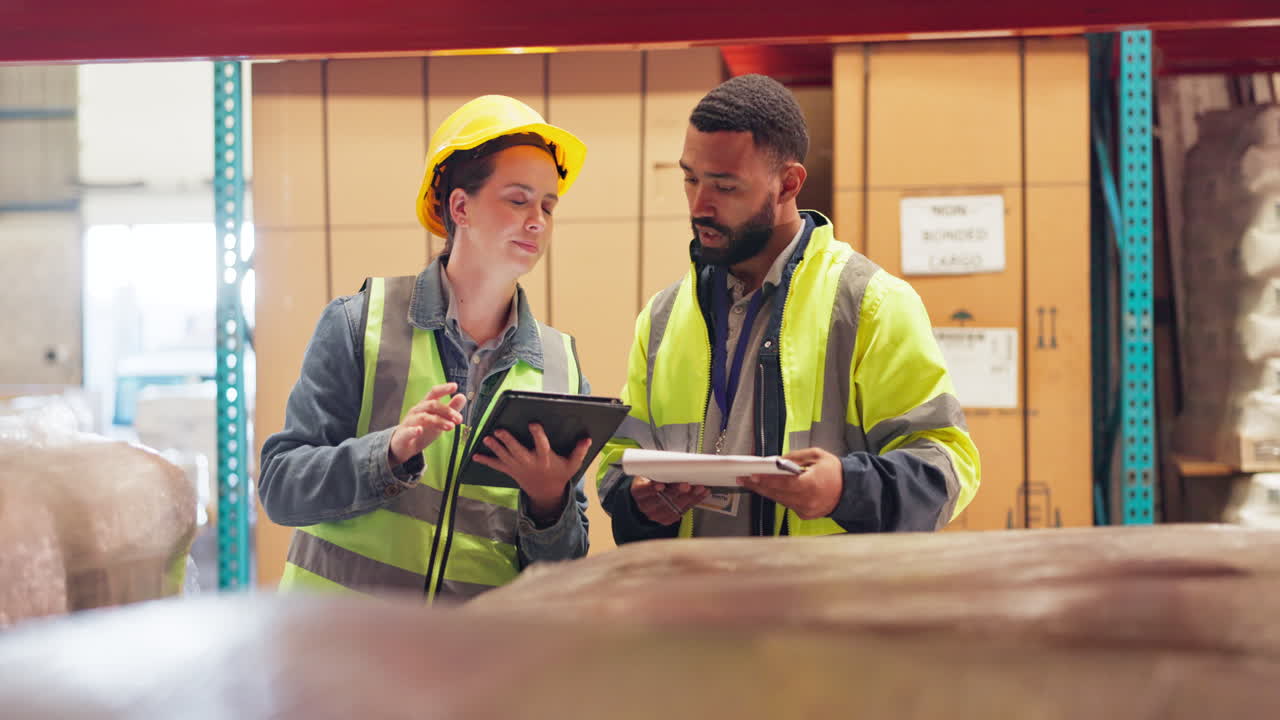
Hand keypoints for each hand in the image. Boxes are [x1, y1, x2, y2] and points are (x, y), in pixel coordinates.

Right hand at [389, 383, 466, 466]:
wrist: (402, 446)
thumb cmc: (422, 429)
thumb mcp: (438, 419)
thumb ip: (450, 409)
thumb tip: (462, 396)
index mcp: (425, 405)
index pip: (434, 393)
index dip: (443, 388)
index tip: (455, 386)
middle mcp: (417, 411)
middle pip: (431, 405)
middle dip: (447, 410)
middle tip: (459, 419)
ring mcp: (409, 422)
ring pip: (423, 418)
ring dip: (438, 421)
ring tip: (451, 427)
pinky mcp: (403, 435)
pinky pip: (407, 431)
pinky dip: (413, 430)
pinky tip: (419, 430)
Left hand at [472, 423, 591, 519]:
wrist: (546, 493)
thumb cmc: (559, 474)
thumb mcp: (572, 465)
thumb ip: (579, 452)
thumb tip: (587, 438)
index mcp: (545, 459)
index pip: (542, 445)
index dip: (538, 435)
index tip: (534, 423)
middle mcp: (530, 463)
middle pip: (518, 451)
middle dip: (508, 441)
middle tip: (499, 430)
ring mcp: (518, 467)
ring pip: (505, 456)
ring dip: (495, 447)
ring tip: (487, 437)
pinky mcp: (510, 470)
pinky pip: (497, 466)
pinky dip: (486, 461)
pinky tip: (474, 456)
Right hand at [630, 477, 709, 525]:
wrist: (646, 498)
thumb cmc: (649, 481)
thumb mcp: (649, 473)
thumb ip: (658, 470)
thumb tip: (675, 463)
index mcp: (638, 491)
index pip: (643, 490)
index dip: (651, 488)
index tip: (660, 485)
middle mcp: (645, 505)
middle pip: (662, 499)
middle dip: (676, 491)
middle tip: (686, 485)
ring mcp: (656, 514)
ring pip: (674, 506)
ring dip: (690, 497)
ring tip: (699, 488)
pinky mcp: (667, 519)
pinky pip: (682, 511)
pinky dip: (693, 502)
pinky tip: (700, 494)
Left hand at [739, 447, 842, 519]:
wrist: (850, 490)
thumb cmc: (834, 471)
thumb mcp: (816, 455)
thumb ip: (795, 457)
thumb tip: (776, 461)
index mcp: (811, 484)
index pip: (782, 483)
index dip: (766, 480)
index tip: (752, 476)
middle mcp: (807, 500)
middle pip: (776, 494)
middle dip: (759, 486)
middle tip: (744, 479)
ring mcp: (806, 510)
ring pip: (779, 500)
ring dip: (766, 491)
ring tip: (752, 483)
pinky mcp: (805, 515)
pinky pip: (787, 505)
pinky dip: (778, 496)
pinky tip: (769, 489)